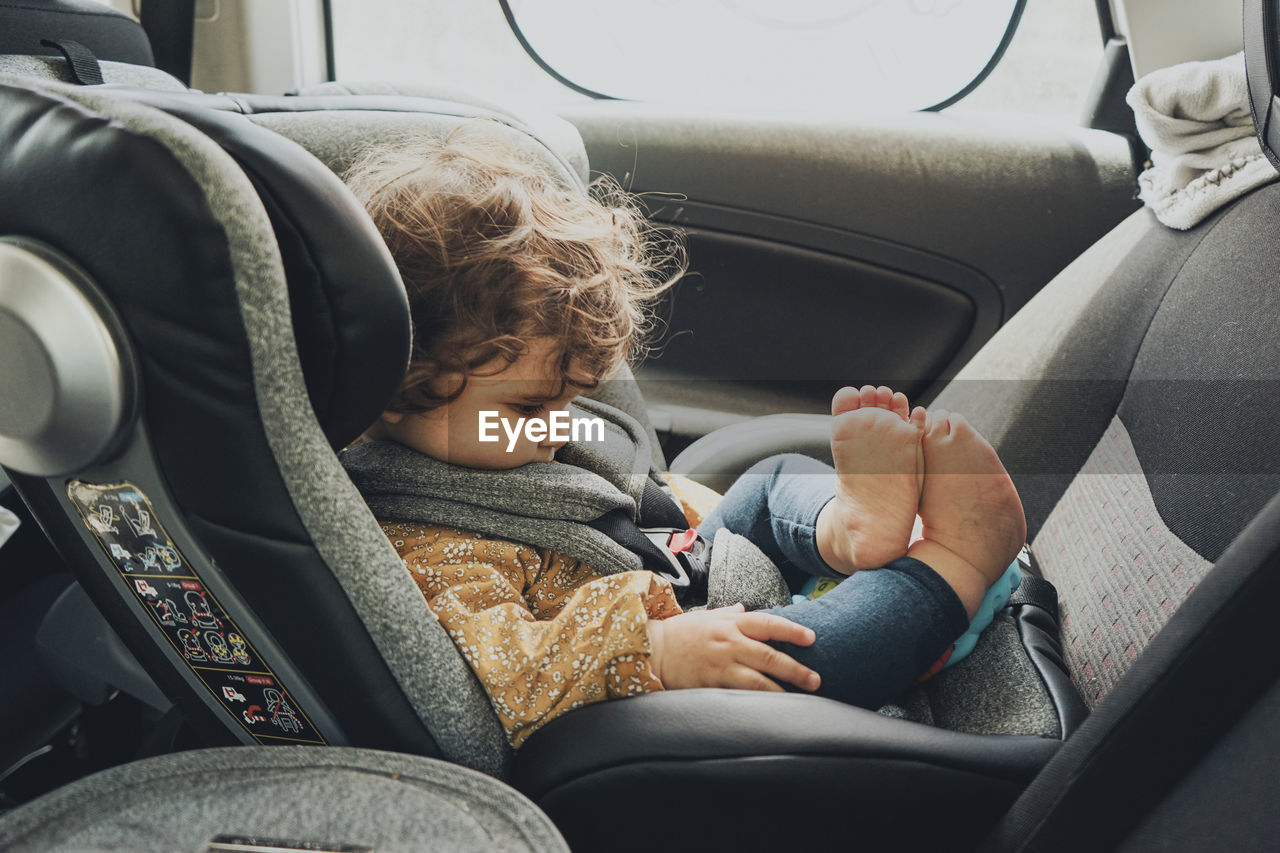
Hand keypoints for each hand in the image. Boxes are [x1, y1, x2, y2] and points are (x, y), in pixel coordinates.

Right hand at [647, 603, 820, 691]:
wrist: (654, 650)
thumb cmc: (683, 632)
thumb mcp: (709, 616)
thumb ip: (731, 613)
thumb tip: (746, 608)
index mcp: (731, 624)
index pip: (768, 624)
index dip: (792, 631)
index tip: (812, 638)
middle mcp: (729, 643)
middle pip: (769, 657)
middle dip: (795, 670)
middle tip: (815, 680)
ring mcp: (721, 666)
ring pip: (757, 680)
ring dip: (781, 690)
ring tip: (800, 698)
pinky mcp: (711, 685)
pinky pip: (739, 695)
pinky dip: (756, 702)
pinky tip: (771, 709)